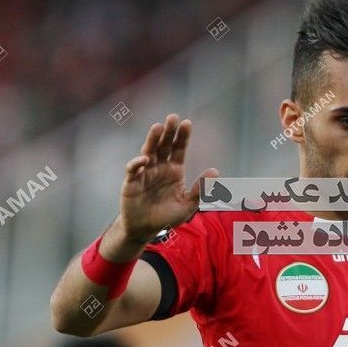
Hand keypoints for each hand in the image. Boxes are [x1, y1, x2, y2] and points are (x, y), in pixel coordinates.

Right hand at [119, 113, 218, 241]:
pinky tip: (144, 158)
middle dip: (168, 132)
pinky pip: (133, 169)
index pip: (179, 149)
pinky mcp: (131, 182)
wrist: (145, 229)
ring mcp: (145, 173)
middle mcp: (159, 167)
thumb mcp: (188, 205)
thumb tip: (216, 171)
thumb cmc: (167, 216)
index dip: (182, 136)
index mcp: (174, 170)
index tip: (187, 123)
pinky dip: (137, 163)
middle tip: (173, 117)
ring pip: (148, 152)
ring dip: (152, 140)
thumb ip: (201, 189)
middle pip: (164, 146)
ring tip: (158, 127)